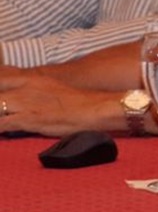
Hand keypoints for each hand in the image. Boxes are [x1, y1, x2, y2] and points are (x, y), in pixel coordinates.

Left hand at [0, 71, 123, 136]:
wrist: (95, 108)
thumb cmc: (77, 103)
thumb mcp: (50, 88)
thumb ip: (32, 91)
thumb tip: (19, 99)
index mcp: (30, 79)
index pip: (0, 79)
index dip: (0, 88)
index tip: (2, 101)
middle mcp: (24, 87)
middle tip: (1, 111)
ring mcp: (24, 102)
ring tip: (2, 122)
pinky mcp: (28, 118)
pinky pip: (1, 124)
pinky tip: (1, 132)